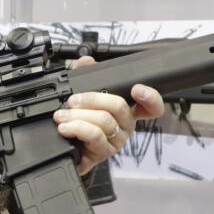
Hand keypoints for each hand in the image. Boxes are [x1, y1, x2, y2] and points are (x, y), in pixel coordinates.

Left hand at [53, 56, 164, 174]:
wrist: (67, 152)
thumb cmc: (80, 125)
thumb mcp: (82, 98)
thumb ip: (85, 77)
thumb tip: (86, 61)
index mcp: (126, 110)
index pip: (151, 106)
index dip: (150, 97)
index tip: (137, 88)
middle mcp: (125, 125)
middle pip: (119, 106)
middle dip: (92, 99)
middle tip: (73, 100)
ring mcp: (116, 140)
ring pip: (104, 120)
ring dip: (78, 115)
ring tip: (62, 115)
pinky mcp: (103, 152)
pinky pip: (94, 136)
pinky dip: (77, 128)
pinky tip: (65, 128)